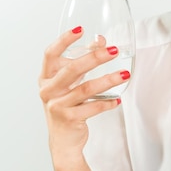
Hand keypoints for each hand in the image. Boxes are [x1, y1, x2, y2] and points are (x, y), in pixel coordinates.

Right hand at [38, 27, 127, 159]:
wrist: (63, 140)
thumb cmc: (67, 105)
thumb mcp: (71, 82)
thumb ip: (83, 61)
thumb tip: (101, 42)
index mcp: (46, 78)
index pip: (50, 54)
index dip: (63, 40)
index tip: (80, 29)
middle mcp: (48, 90)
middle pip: (72, 69)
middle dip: (95, 58)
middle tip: (114, 50)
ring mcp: (57, 106)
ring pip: (86, 89)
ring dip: (108, 80)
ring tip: (124, 75)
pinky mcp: (69, 119)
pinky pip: (93, 107)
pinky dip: (107, 103)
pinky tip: (118, 99)